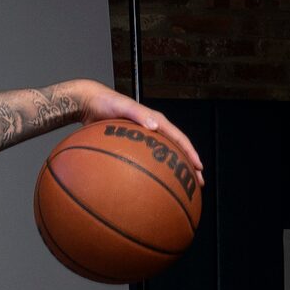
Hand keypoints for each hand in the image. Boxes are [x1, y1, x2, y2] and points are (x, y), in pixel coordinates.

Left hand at [65, 80, 204, 184]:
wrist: (90, 103)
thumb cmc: (107, 102)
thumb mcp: (123, 106)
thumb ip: (138, 114)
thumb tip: (154, 126)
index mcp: (156, 120)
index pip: (179, 138)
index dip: (191, 153)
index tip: (199, 167)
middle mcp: (153, 130)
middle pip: (176, 150)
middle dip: (188, 166)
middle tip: (198, 183)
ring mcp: (143, 138)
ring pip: (163, 157)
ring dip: (173, 171)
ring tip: (180, 188)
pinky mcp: (133, 144)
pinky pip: (146, 159)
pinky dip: (152, 170)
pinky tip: (149, 183)